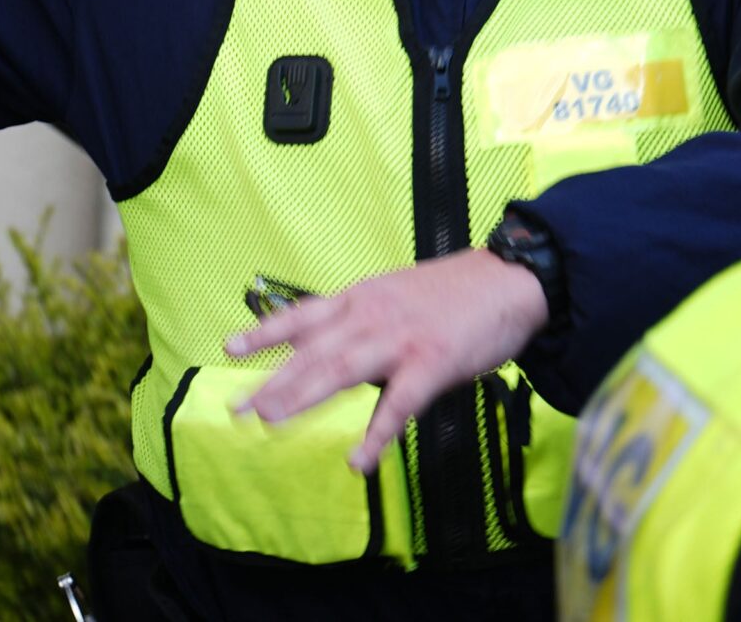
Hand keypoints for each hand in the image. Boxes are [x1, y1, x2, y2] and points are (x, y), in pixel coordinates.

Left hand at [223, 249, 549, 472]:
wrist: (511, 280)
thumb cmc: (453, 294)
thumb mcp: (395, 294)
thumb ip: (363, 320)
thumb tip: (333, 346)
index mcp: (361, 298)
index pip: (303, 315)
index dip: (265, 331)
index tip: (229, 346)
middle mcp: (371, 316)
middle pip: (312, 350)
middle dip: (272, 379)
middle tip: (237, 407)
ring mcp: (400, 340)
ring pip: (341, 371)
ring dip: (303, 396)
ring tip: (271, 420)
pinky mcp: (432, 364)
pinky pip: (399, 405)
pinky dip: (377, 434)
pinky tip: (358, 459)